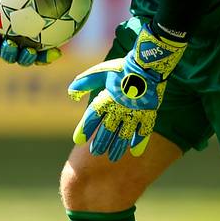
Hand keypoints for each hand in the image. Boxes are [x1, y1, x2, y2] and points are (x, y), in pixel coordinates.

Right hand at [0, 0, 62, 66]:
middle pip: (7, 55)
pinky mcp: (42, 53)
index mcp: (1, 37)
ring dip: (26, 58)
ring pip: (24, 60)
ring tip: (30, 51)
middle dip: (6, 52)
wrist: (39, 5)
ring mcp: (27, 52)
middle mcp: (12, 47)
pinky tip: (57, 53)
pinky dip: (49, 56)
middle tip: (10, 44)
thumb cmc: (15, 2)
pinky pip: (44, 57)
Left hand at [66, 23, 186, 160]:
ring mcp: (135, 111)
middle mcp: (119, 107)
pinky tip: (134, 152)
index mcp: (106, 97)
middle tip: (95, 152)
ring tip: (112, 157)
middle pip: (108, 129)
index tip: (78, 140)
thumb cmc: (122, 68)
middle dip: (101, 142)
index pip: (92, 116)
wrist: (148, 64)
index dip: (84, 128)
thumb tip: (71, 94)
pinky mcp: (148, 112)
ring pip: (124, 134)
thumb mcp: (99, 72)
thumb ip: (84, 83)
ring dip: (118, 146)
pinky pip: (144, 131)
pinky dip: (139, 142)